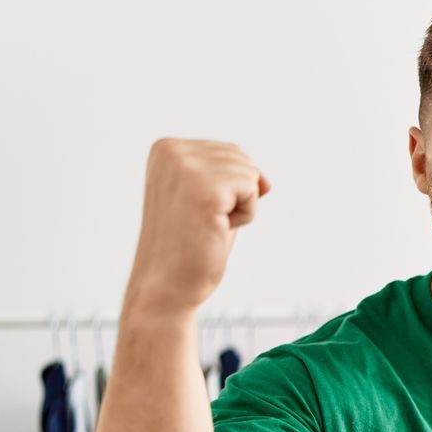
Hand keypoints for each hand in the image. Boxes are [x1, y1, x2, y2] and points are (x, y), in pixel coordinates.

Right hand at [124, 139, 271, 315]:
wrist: (166, 283)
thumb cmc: (189, 245)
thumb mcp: (206, 197)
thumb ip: (228, 176)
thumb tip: (265, 180)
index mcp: (166, 148)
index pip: (230, 152)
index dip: (227, 188)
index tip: (196, 209)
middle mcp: (172, 150)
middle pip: (243, 159)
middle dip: (237, 195)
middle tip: (204, 220)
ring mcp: (185, 167)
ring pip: (250, 174)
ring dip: (240, 207)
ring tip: (208, 225)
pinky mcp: (205, 189)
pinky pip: (253, 190)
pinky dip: (245, 215)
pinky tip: (217, 229)